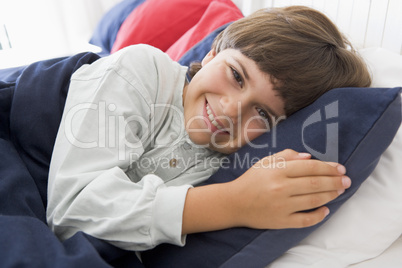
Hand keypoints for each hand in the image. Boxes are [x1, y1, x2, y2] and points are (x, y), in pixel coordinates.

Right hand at [229, 149, 349, 228]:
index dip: (328, 167)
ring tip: (340, 191)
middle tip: (347, 180)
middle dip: (335, 181)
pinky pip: (305, 220)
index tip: (340, 168)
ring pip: (314, 200)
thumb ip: (286, 156)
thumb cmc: (251, 180)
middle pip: (315, 183)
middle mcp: (281, 187)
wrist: (233, 203)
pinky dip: (318, 216)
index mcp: (278, 170)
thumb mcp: (265, 162)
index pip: (310, 167)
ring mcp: (282, 206)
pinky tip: (326, 210)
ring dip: (331, 195)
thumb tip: (309, 157)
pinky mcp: (281, 221)